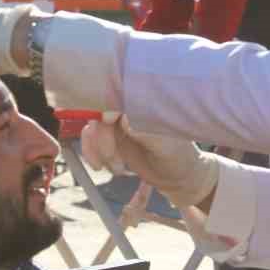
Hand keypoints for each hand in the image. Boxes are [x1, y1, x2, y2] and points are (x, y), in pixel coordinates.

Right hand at [80, 113, 219, 209]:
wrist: (177, 177)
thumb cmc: (179, 158)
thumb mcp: (166, 147)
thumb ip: (147, 133)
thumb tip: (125, 121)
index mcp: (146, 104)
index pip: (118, 93)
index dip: (108, 104)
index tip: (107, 120)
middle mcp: (130, 110)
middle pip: (101, 112)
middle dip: (102, 137)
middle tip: (113, 159)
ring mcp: (118, 123)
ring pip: (93, 127)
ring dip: (97, 149)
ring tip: (118, 168)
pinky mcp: (110, 137)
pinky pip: (90, 139)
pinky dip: (91, 152)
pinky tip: (101, 167)